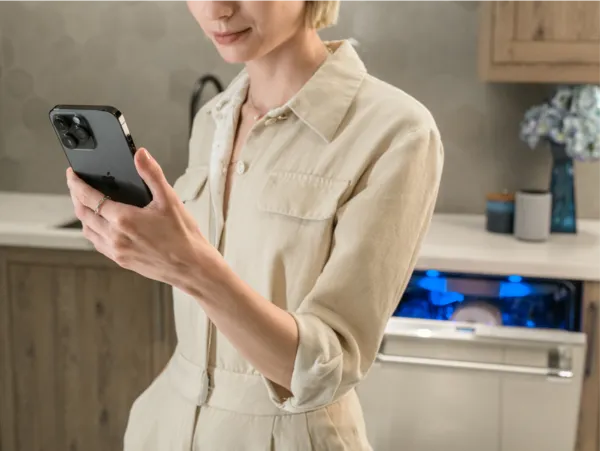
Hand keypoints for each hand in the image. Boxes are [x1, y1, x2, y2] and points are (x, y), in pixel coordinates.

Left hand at [66, 148, 218, 288]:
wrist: (192, 267)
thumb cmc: (184, 237)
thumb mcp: (170, 200)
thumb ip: (152, 174)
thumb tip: (140, 155)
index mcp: (125, 219)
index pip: (89, 198)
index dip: (76, 184)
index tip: (72, 175)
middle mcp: (116, 236)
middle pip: (83, 214)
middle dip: (76, 197)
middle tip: (76, 186)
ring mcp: (117, 251)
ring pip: (87, 230)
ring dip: (82, 215)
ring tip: (86, 204)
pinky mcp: (122, 261)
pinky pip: (97, 244)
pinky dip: (93, 231)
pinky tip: (101, 226)